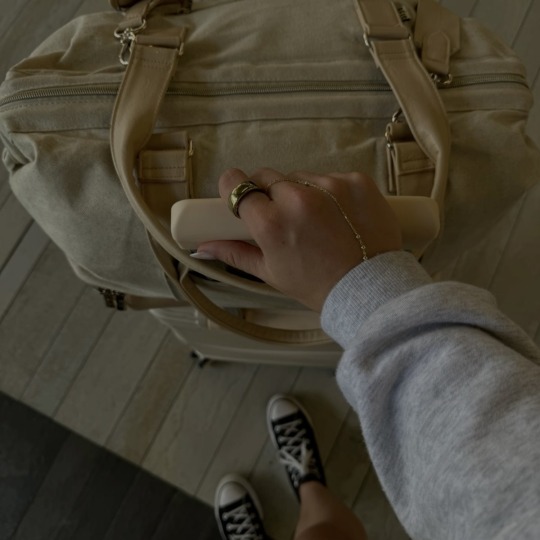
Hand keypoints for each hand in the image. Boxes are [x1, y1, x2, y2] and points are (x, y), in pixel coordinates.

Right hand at [196, 168, 402, 311]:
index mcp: (271, 223)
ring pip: (300, 177)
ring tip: (316, 220)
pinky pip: (331, 178)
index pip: (236, 184)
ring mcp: (330, 186)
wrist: (371, 290)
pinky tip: (339, 215)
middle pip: (267, 176)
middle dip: (269, 192)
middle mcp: (298, 198)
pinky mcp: (356, 181)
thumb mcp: (271, 273)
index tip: (241, 196)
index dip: (235, 189)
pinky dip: (331, 192)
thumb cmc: (318, 286)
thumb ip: (235, 254)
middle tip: (282, 215)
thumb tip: (203, 247)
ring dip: (301, 192)